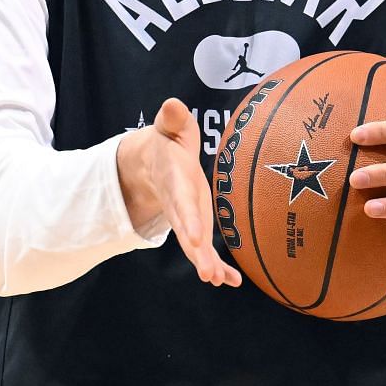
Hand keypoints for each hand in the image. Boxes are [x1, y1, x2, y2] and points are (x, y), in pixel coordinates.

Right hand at [117, 98, 240, 287]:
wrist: (152, 162)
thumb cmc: (168, 140)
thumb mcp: (169, 126)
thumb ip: (172, 118)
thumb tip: (172, 104)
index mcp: (174, 179)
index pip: (181, 201)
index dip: (186, 219)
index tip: (192, 238)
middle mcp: (178, 203)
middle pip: (186, 230)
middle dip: (196, 252)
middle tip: (208, 274)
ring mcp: (186, 217)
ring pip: (194, 244)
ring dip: (206, 263)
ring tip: (219, 280)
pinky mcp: (195, 224)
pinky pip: (204, 248)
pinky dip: (218, 266)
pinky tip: (232, 282)